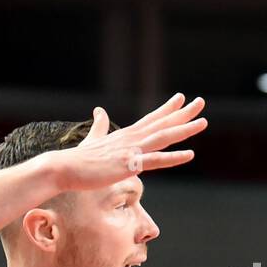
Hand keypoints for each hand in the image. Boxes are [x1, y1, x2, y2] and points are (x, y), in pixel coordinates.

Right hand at [48, 93, 207, 191]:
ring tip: (203, 122)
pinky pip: (156, 161)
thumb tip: (99, 110)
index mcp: (125, 135)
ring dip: (184, 130)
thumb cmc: (77, 158)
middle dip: (183, 113)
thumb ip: (99, 125)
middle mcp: (131, 139)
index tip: (181, 98)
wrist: (63, 168)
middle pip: (162, 124)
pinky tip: (190, 154)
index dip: (167, 109)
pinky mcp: (128, 165)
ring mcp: (131, 150)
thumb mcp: (92, 138)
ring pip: (163, 137)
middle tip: (201, 101)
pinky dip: (174, 157)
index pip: (150, 119)